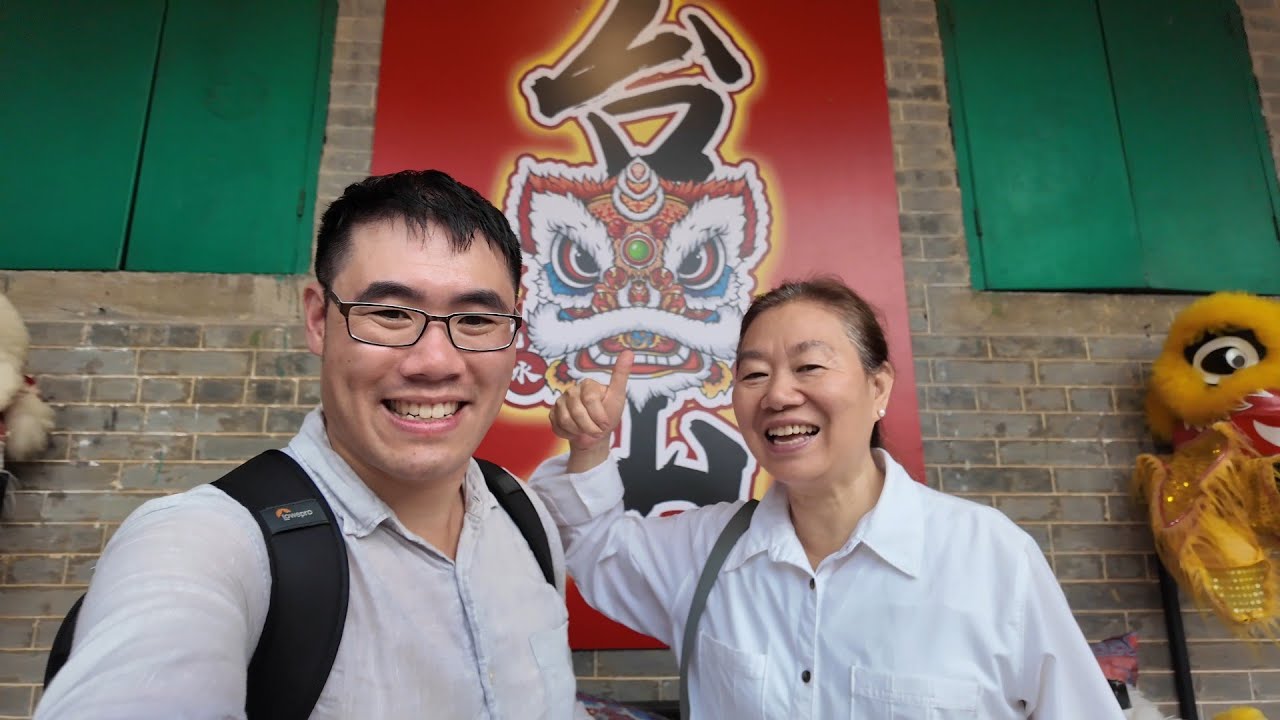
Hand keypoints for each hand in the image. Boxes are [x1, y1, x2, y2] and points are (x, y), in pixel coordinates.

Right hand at [551, 350, 632, 472]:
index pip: (590, 400)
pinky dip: (569, 434)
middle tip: (598, 430)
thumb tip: (628, 352)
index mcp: (587, 384)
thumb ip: (621, 374)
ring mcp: (560, 402)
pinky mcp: (552, 413)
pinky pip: (557, 426)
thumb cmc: (608, 413)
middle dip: (590, 426)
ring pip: (565, 420)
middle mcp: (571, 390)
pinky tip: (576, 432)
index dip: (599, 415)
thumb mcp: (618, 396)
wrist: (596, 433)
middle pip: (577, 412)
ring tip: (587, 430)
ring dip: (580, 431)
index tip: (606, 423)